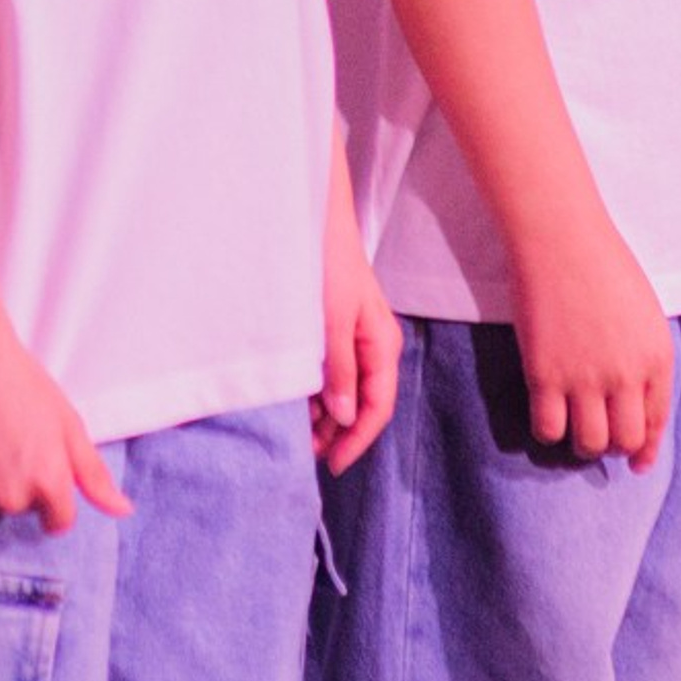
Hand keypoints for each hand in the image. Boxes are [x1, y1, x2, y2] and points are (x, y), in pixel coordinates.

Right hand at [0, 307, 128, 543]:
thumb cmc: (19, 380)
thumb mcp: (67, 421)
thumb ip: (94, 474)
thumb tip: (123, 511)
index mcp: (51, 482)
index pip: (58, 521)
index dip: (49, 495)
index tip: (33, 466)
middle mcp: (13, 496)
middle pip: (19, 511)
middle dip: (15, 485)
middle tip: (2, 440)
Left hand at [317, 217, 400, 475]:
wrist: (312, 214)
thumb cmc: (326, 262)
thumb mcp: (331, 321)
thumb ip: (340, 370)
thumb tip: (346, 417)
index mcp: (382, 345)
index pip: (378, 407)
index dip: (357, 441)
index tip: (332, 465)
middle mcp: (373, 343)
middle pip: (363, 402)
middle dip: (339, 431)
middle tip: (307, 455)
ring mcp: (355, 334)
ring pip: (346, 387)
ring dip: (326, 412)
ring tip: (298, 434)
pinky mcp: (337, 324)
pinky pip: (333, 368)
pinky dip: (318, 388)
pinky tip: (297, 399)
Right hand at [510, 215, 674, 469]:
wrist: (560, 237)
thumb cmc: (604, 263)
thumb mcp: (646, 312)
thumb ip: (646, 356)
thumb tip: (635, 396)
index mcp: (657, 358)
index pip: (656, 422)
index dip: (647, 450)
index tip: (637, 463)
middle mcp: (626, 376)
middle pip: (624, 440)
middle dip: (614, 447)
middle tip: (599, 438)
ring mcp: (585, 378)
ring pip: (588, 442)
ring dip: (582, 444)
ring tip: (573, 427)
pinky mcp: (545, 374)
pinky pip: (548, 428)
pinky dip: (548, 431)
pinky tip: (547, 415)